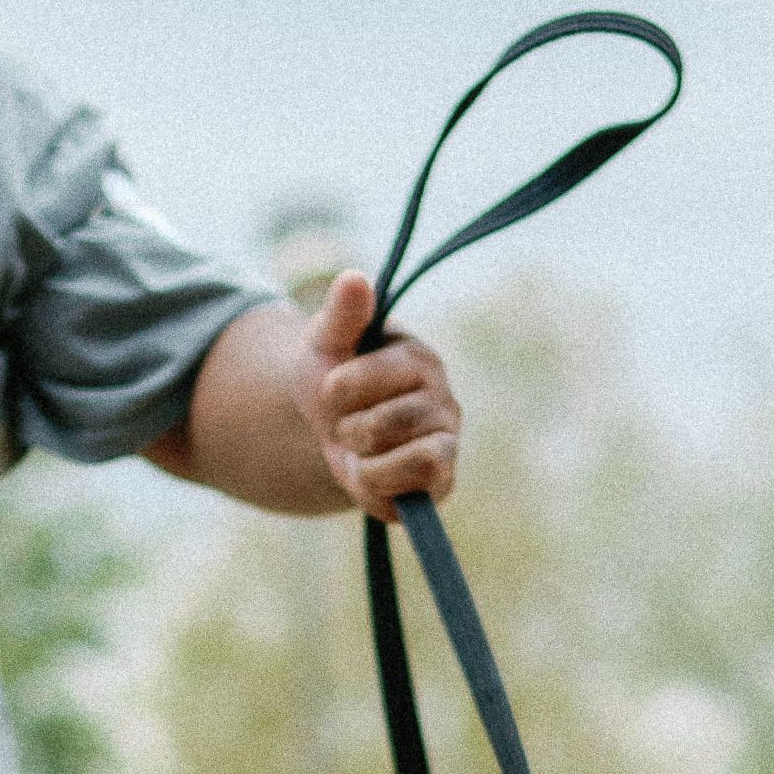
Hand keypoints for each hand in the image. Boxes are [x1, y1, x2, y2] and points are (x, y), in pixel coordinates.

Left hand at [299, 272, 459, 520]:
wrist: (334, 428)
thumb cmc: (334, 375)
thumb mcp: (326, 341)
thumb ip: (341, 313)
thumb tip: (355, 278)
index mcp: (417, 357)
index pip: (364, 381)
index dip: (333, 393)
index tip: (333, 388)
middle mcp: (443, 397)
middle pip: (380, 427)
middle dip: (348, 430)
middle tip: (351, 422)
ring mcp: (447, 441)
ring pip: (402, 461)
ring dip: (364, 461)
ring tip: (364, 448)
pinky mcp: (442, 481)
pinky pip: (413, 495)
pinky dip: (380, 489)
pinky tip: (373, 473)